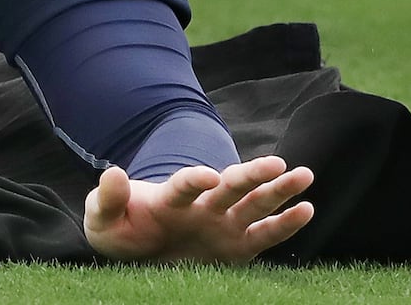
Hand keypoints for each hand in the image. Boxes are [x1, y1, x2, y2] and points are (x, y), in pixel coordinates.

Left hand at [84, 156, 314, 261]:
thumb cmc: (121, 229)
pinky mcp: (236, 246)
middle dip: (253, 175)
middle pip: (230, 187)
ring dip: (278, 190)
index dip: (195, 178)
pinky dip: (285, 224)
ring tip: (304, 174)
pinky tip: (307, 210)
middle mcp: (202, 206)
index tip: (209, 176)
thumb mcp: (103, 218)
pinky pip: (264, 235)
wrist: (137, 249)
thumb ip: (107, 197)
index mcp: (170, 199)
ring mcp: (222, 224)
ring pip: (255, 204)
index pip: (185, 184)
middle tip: (279, 162)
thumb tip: (113, 173)